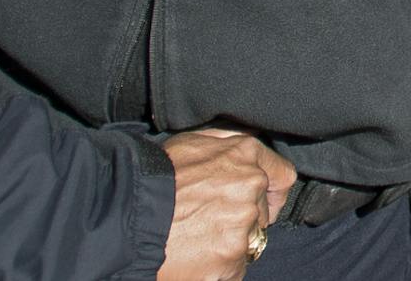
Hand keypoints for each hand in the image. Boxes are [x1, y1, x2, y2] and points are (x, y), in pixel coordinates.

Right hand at [157, 129, 296, 280]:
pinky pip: (234, 269)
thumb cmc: (155, 176)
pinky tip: (195, 257)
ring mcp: (242, 226)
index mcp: (246, 155)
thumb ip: (228, 143)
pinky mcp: (230, 260)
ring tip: (196, 239)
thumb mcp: (193, 141)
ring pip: (249, 242)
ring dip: (229, 244)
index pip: (283, 177)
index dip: (272, 192)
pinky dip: (219, 267)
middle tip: (208, 221)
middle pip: (263, 213)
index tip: (261, 201)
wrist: (126, 213)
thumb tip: (248, 145)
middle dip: (242, 219)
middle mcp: (251, 188)